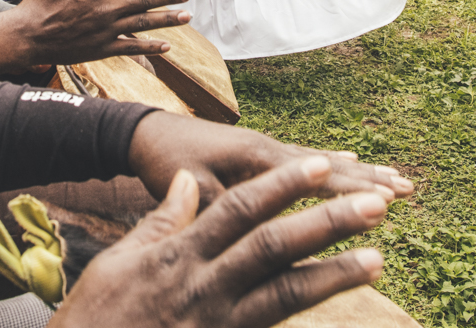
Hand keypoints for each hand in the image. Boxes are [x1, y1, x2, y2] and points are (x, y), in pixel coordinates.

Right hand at [14, 0, 190, 65]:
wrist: (26, 35)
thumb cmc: (39, 1)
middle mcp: (103, 9)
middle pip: (143, 0)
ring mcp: (104, 31)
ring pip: (143, 24)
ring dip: (167, 20)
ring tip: (187, 16)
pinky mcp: (102, 50)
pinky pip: (131, 48)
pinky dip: (151, 47)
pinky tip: (167, 45)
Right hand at [52, 159, 388, 327]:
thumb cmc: (98, 316)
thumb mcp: (122, 261)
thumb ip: (163, 220)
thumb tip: (192, 183)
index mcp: (181, 254)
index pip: (240, 209)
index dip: (283, 185)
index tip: (322, 163)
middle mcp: (206, 286)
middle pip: (274, 247)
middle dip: (326, 223)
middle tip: (375, 203)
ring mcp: (219, 324)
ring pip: (286, 295)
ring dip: (334, 275)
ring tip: (377, 258)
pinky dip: (307, 316)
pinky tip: (341, 303)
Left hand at [127, 111, 414, 208]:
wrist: (145, 133)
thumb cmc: (164, 161)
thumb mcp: (189, 186)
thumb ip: (224, 204)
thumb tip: (252, 226)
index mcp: (254, 156)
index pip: (312, 175)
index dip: (348, 189)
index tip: (383, 199)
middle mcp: (268, 147)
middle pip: (328, 164)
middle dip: (368, 177)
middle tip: (408, 187)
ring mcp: (266, 147)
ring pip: (322, 160)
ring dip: (359, 168)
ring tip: (395, 176)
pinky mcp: (260, 151)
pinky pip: (305, 157)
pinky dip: (332, 160)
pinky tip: (350, 157)